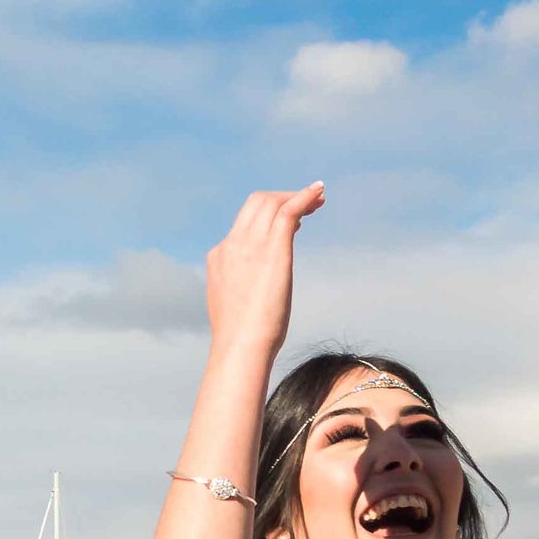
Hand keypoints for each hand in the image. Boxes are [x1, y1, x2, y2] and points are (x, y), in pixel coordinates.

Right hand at [205, 185, 324, 361]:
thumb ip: (242, 287)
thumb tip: (257, 292)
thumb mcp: (236, 304)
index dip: (269, 215)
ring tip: (319, 197)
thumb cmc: (242, 337)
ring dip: (297, 195)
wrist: (240, 346)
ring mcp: (250, 244)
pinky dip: (304, 196)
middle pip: (256, 203)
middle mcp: (232, 243)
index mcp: (220, 256)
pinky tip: (318, 192)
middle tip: (308, 202)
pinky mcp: (274, 249)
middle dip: (282, 197)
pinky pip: (288, 210)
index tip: (292, 221)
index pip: (245, 222)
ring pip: (273, 202)